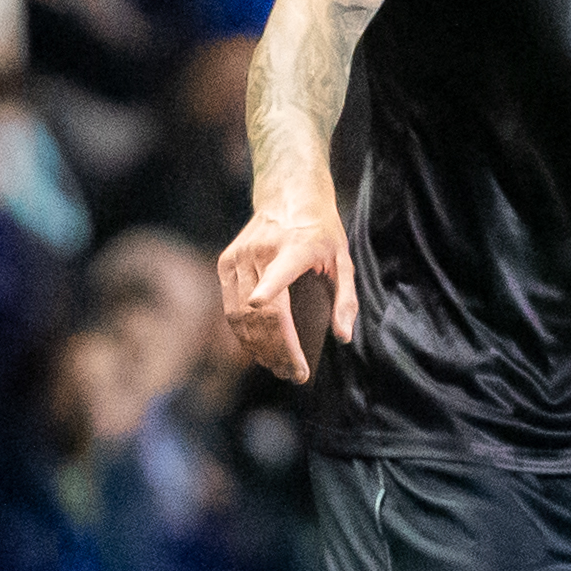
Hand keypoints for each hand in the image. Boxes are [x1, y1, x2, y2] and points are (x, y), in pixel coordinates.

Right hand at [218, 196, 354, 382]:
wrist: (287, 195)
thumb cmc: (321, 232)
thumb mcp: (344, 260)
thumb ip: (346, 299)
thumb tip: (342, 337)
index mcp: (293, 248)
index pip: (278, 270)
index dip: (268, 288)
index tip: (259, 303)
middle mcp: (259, 252)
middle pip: (262, 309)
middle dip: (277, 348)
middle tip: (294, 375)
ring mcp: (237, 258)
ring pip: (241, 313)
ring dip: (258, 347)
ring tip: (277, 369)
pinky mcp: (225, 263)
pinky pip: (230, 308)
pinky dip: (242, 333)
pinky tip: (258, 351)